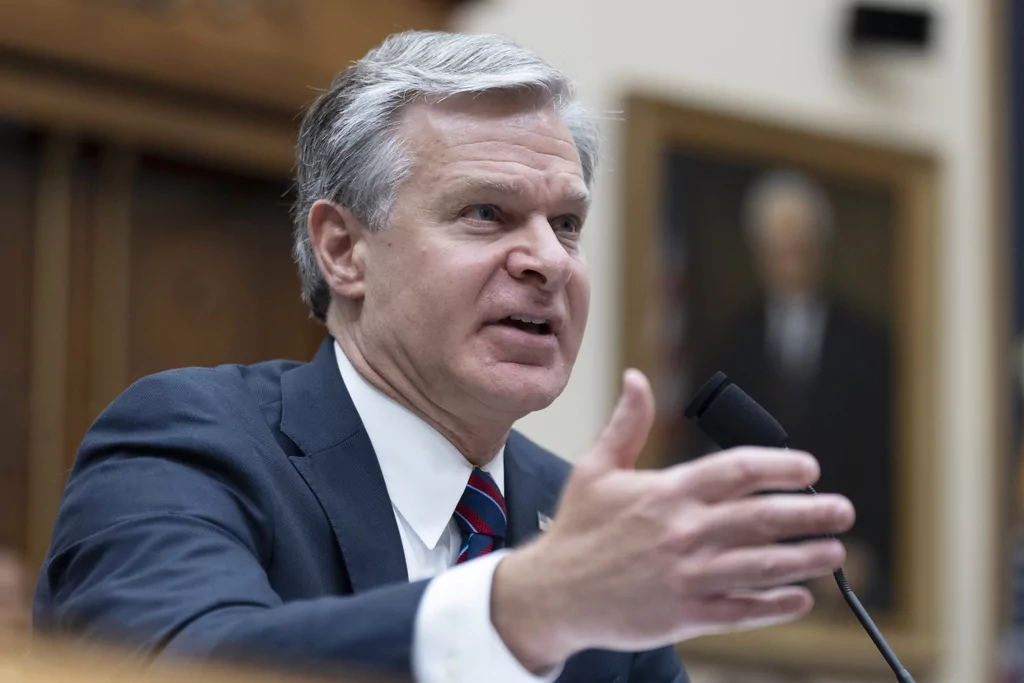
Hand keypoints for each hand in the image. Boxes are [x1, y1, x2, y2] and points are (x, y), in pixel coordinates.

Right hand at [491, 369, 853, 671]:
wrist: (553, 594)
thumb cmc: (577, 530)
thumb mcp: (596, 469)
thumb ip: (626, 424)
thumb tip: (637, 378)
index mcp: (666, 493)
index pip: (737, 470)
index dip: (780, 466)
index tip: (808, 468)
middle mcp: (683, 533)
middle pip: (763, 518)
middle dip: (811, 513)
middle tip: (841, 510)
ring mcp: (688, 576)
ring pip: (763, 566)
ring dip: (806, 558)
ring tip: (834, 551)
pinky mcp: (687, 615)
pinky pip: (744, 610)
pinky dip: (777, 605)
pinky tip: (802, 597)